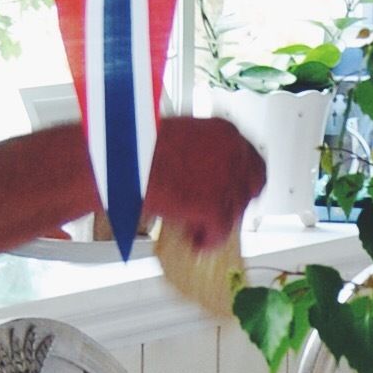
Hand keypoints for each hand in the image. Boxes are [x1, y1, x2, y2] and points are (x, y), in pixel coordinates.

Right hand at [142, 116, 266, 249]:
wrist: (120, 158)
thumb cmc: (137, 144)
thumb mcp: (179, 138)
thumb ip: (199, 154)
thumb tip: (200, 173)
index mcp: (223, 131)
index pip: (251, 160)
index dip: (241, 180)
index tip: (232, 189)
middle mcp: (233, 153)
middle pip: (252, 186)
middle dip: (235, 201)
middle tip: (217, 211)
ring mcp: (227, 180)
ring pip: (235, 212)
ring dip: (218, 223)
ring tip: (197, 227)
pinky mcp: (215, 207)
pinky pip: (219, 234)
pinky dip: (206, 241)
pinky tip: (194, 241)